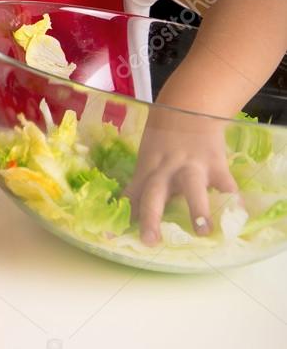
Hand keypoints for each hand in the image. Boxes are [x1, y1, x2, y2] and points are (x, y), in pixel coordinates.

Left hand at [124, 107, 236, 244]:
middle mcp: (166, 170)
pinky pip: (226, 184)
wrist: (188, 107)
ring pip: (192, 187)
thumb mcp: (148, 158)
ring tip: (202, 231)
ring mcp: (192, 167)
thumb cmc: (164, 138)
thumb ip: (143, 183)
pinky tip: (237, 215)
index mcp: (147, 170)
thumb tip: (128, 209)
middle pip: (155, 192)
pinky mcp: (216, 164)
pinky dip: (233, 199)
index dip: (123, 214)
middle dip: (151, 217)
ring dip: (197, 208)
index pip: (132, 194)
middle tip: (149, 241)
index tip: (111, 237)